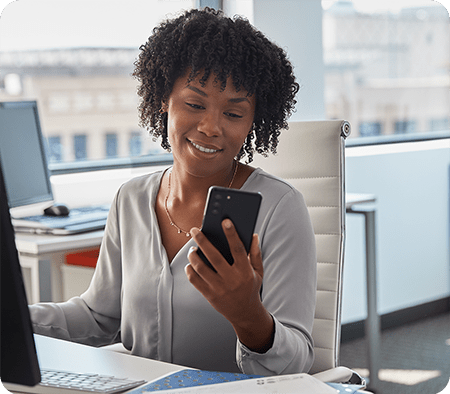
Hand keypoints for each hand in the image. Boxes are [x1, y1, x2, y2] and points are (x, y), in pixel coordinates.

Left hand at [186, 219, 273, 352]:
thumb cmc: (251, 288)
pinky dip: (190, 270)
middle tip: (195, 230)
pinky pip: (195, 280)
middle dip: (203, 241)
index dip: (232, 234)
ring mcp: (219, 288)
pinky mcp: (209, 296)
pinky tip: (190, 263)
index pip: (238, 249)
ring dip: (193, 256)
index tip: (225, 221)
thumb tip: (253, 235)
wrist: (245, 313)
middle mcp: (232, 279)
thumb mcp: (258, 271)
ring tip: (192, 248)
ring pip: (201, 268)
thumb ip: (255, 253)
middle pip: (214, 257)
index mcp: (245, 271)